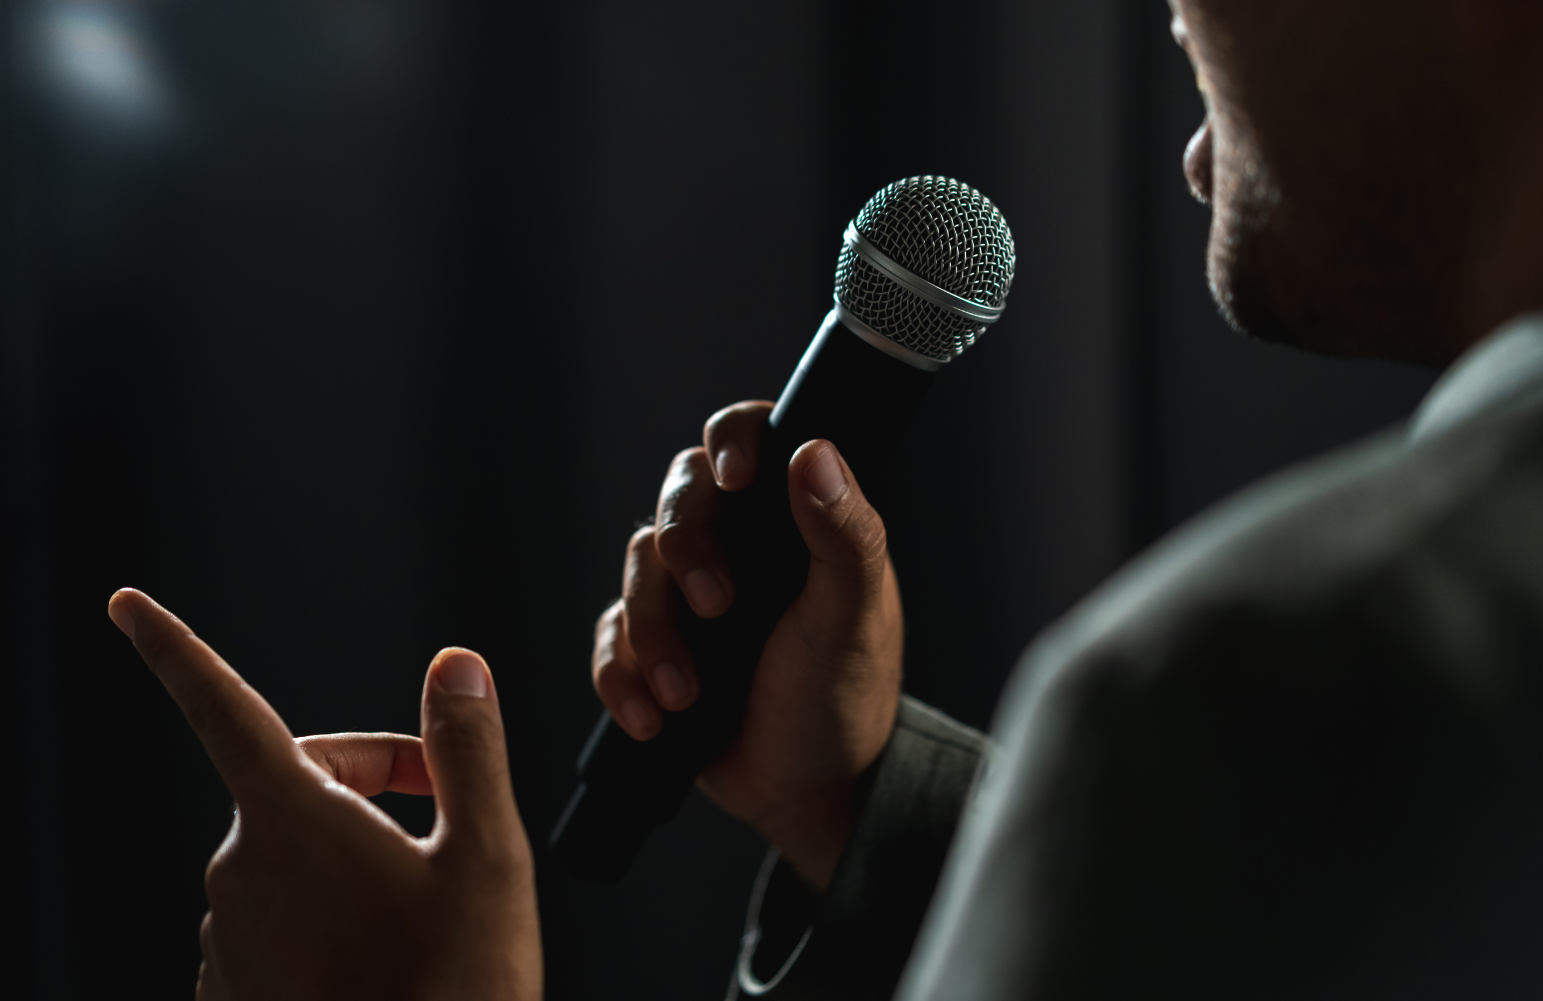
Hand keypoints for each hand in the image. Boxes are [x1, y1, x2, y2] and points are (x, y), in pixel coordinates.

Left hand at [107, 589, 540, 1000]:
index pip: (222, 706)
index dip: (174, 647)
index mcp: (292, 821)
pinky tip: (387, 951)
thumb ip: (466, 747)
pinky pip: (278, 916)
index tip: (126, 605)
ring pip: (294, 851)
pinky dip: (331, 907)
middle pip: (299, 777)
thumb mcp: (486, 856)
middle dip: (376, 774)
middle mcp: (238, 872)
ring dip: (358, 847)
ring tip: (427, 903)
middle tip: (449, 813)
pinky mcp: (233, 988)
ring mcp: (229, 937)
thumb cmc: (457, 989)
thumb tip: (453, 666)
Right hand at [591, 402, 903, 889]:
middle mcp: (735, 542)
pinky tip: (653, 716)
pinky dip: (621, 676)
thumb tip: (815, 452)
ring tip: (687, 693)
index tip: (737, 479)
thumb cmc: (847, 693)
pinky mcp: (651, 646)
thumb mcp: (853, 614)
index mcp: (789, 518)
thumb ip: (843, 534)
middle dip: (686, 552)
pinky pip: (610, 638)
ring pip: (637, 569)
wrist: (810, 792)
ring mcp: (687, 594)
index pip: (749, 439)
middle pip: (679, 500)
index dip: (732, 441)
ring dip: (654, 631)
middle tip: (718, 608)